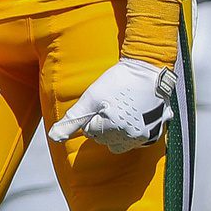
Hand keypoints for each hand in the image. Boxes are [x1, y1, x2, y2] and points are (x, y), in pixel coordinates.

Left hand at [48, 58, 174, 153]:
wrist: (147, 68)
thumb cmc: (117, 81)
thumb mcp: (90, 98)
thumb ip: (72, 120)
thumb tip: (54, 138)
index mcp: (114, 128)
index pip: (90, 132)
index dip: (91, 115)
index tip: (101, 101)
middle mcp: (132, 137)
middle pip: (104, 139)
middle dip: (103, 124)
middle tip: (110, 103)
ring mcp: (146, 136)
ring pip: (119, 142)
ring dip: (116, 130)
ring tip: (120, 109)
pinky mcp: (156, 132)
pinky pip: (137, 141)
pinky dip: (132, 131)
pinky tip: (133, 114)